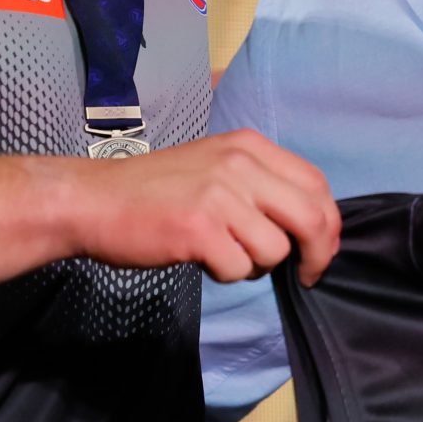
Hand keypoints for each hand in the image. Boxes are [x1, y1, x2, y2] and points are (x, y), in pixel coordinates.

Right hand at [69, 129, 340, 284]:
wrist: (93, 200)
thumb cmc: (154, 190)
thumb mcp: (214, 166)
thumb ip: (259, 184)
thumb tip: (307, 226)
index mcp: (249, 145)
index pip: (317, 184)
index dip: (329, 224)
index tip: (320, 250)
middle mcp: (240, 164)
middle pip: (312, 217)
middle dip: (317, 255)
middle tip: (306, 276)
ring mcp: (220, 196)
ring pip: (275, 250)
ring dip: (256, 265)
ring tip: (223, 252)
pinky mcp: (200, 229)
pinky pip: (239, 269)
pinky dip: (224, 273)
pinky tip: (200, 257)